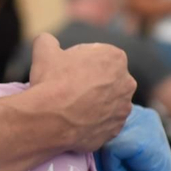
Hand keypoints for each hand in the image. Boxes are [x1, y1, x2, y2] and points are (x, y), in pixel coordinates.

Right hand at [26, 34, 134, 151]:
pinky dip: (95, 123)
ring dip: (96, 104)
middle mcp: (127, 83)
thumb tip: (47, 41)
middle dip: (93, 83)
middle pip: (107, 80)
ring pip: (109, 103)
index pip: (99, 57)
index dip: (81, 62)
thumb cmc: (51, 81)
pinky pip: (105, 124)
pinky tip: (78, 122)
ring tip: (73, 108)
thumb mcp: (44, 50)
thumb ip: (48, 40)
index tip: (67, 70)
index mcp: (115, 58)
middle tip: (70, 89)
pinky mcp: (116, 130)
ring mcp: (123, 109)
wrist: (50, 120)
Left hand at [96, 106, 170, 170]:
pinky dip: (114, 169)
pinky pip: (112, 148)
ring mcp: (146, 122)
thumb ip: (92, 145)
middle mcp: (139, 114)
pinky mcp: (148, 138)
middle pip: (95, 124)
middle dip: (99, 154)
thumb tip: (73, 132)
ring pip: (102, 135)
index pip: (92, 118)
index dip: (90, 145)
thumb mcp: (105, 164)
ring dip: (107, 163)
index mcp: (129, 117)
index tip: (109, 167)